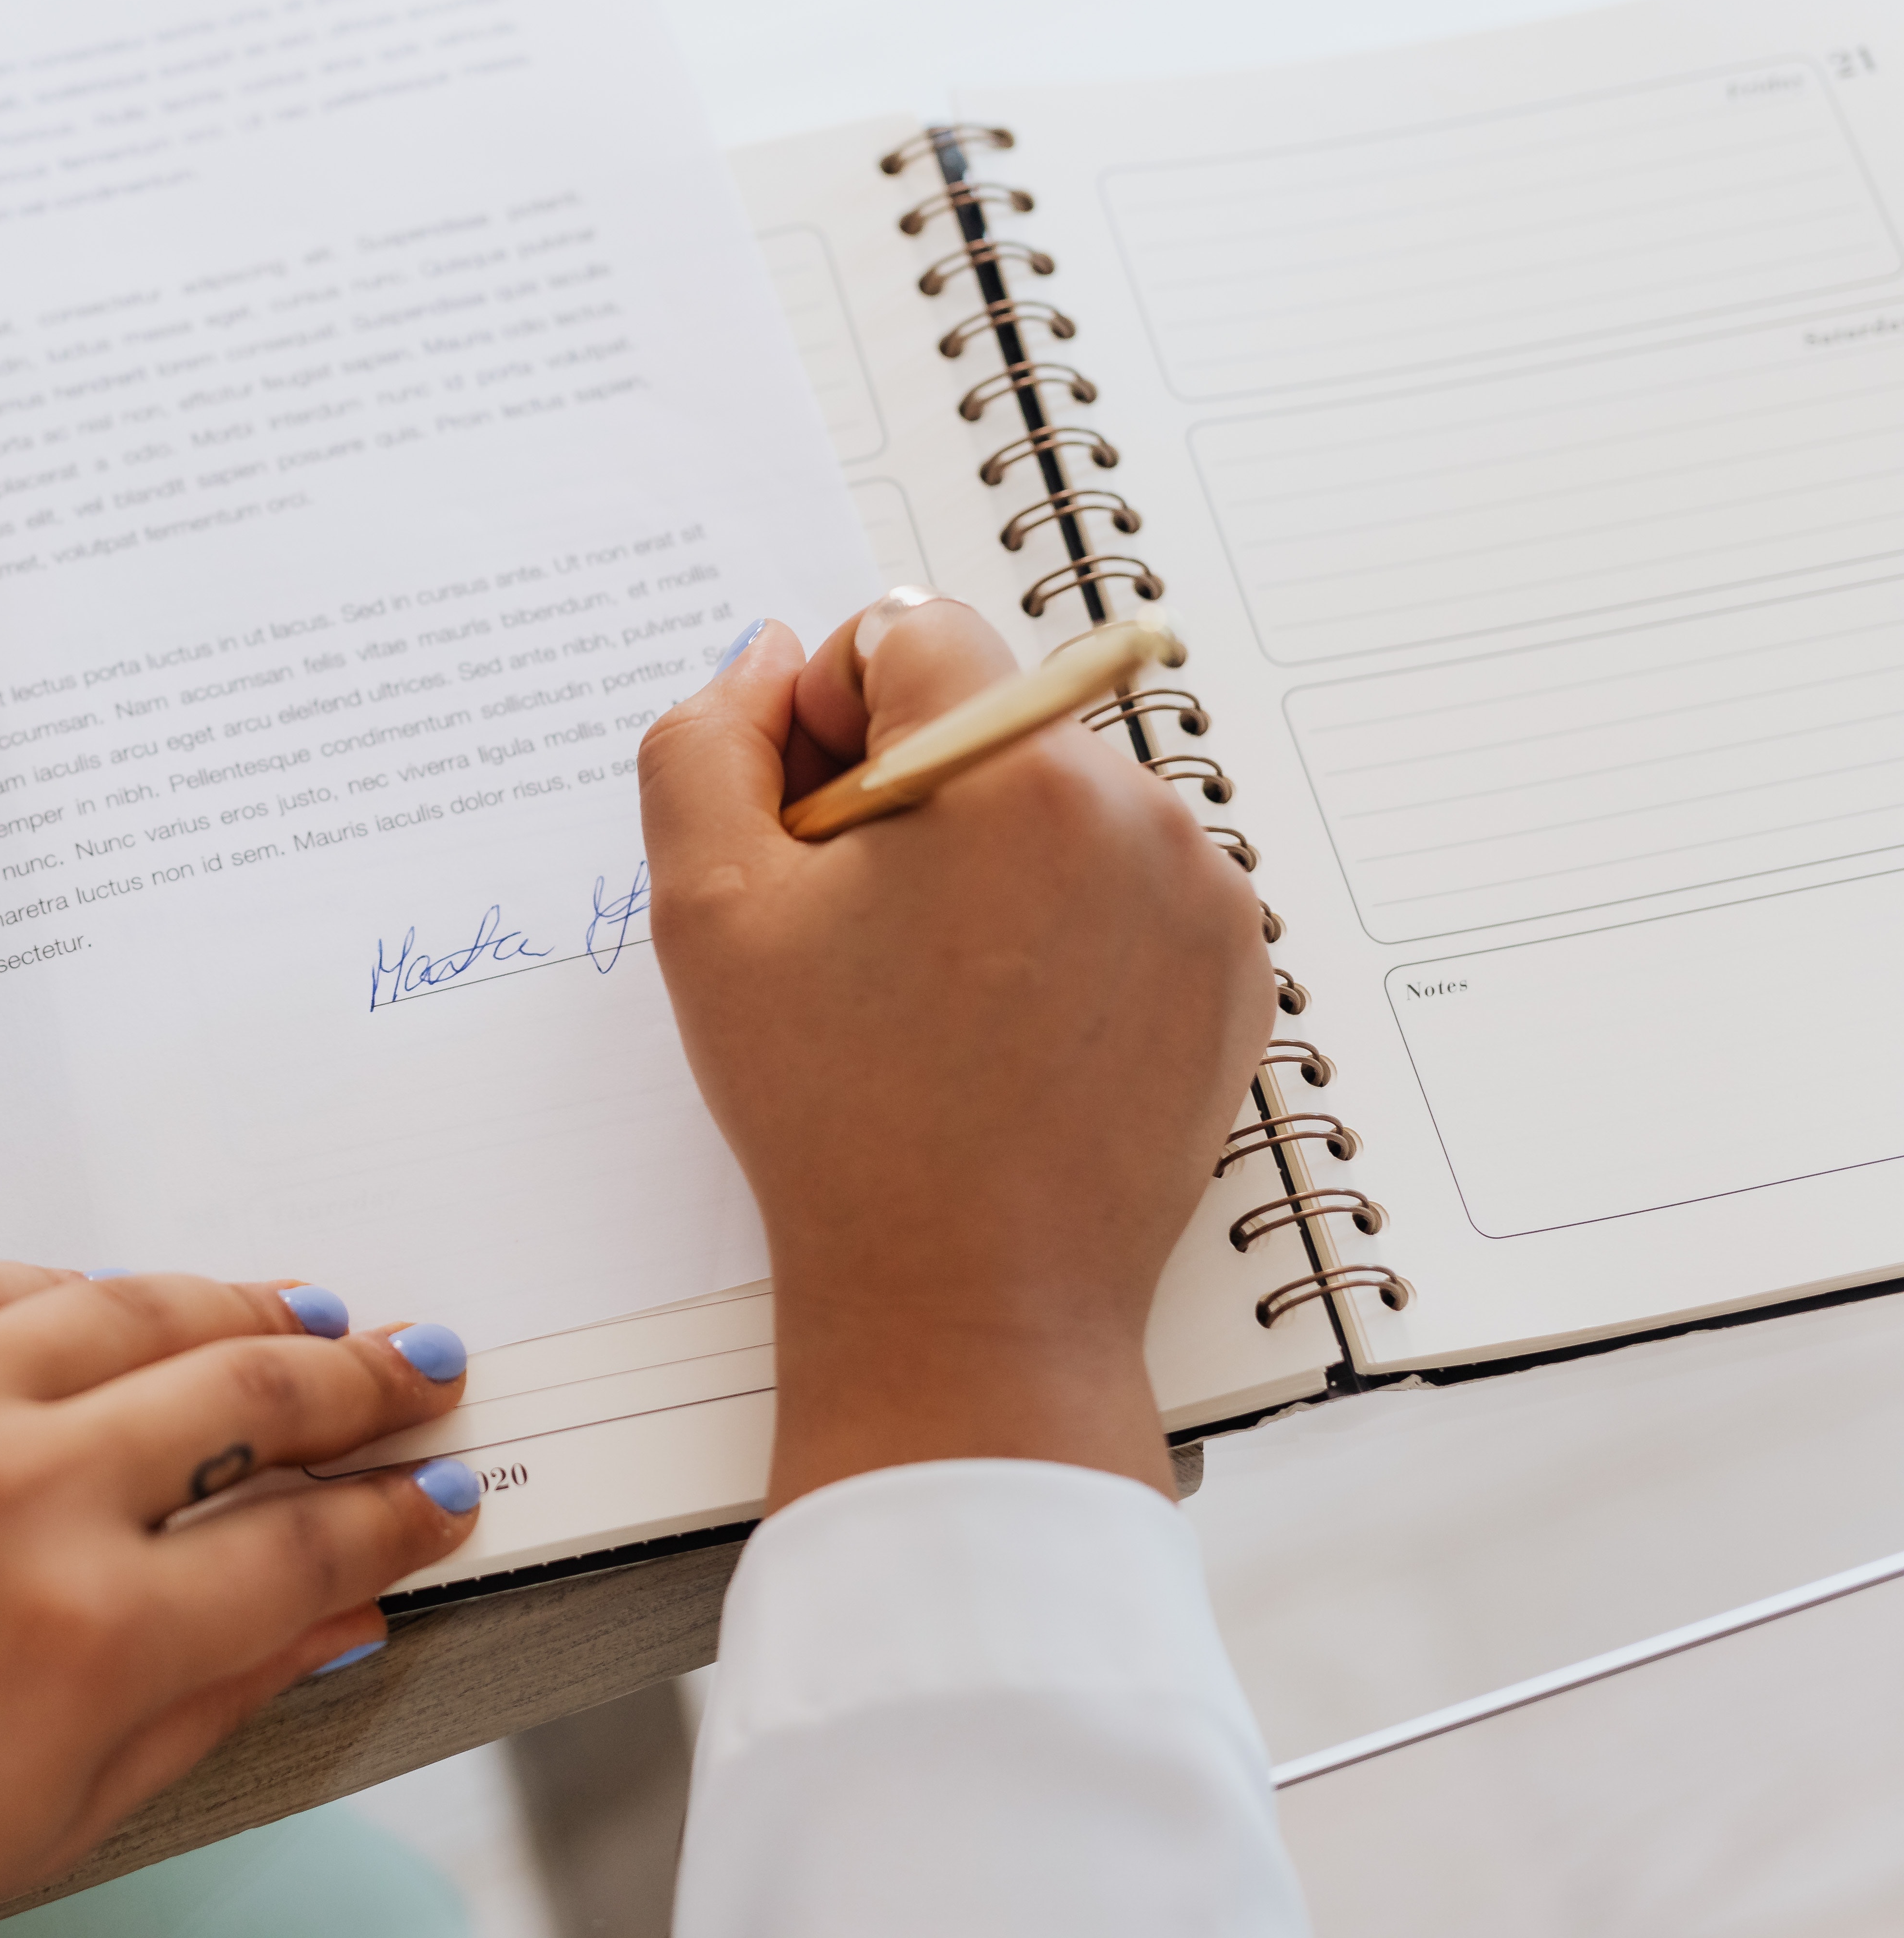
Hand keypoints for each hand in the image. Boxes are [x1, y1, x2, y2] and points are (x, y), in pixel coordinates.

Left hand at [0, 1268, 478, 1937]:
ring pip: (132, 1304)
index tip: (439, 1491)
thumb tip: (347, 1610)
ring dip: (241, 1306)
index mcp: (84, 1640)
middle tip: (412, 1371)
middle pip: (250, 1391)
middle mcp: (12, 1496)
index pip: (310, 1543)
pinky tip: (122, 1308)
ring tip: (304, 1316)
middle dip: (357, 1382)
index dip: (397, 1512)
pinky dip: (72, 1293)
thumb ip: (216, 1698)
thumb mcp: (52, 1817)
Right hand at [638, 592, 1270, 1508]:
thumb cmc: (832, 1115)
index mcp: (1013, 769)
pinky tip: (1004, 1024)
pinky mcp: (1235, 967)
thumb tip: (771, 659)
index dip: (828, 719)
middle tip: (854, 934)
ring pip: (1055, 800)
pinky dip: (1057, 923)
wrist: (968, 1308)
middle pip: (985, 716)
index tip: (809, 837)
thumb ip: (705, 743)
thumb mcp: (705, 910)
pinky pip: (1124, 882)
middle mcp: (1140, 806)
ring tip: (930, 995)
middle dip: (907, 792)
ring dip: (984, 856)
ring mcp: (1205, 892)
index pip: (907, 632)